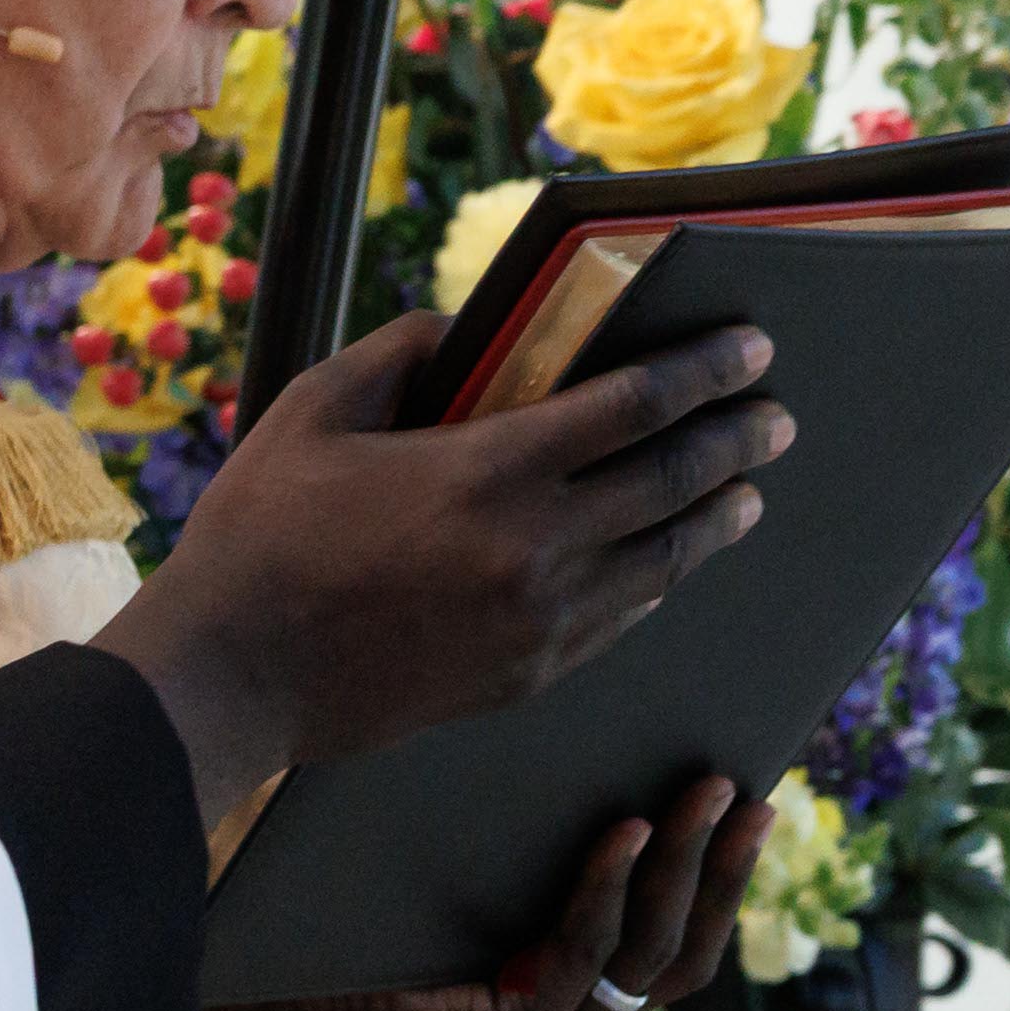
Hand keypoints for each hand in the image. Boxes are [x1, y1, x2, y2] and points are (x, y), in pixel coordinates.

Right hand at [112, 312, 783, 796]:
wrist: (232, 679)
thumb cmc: (262, 534)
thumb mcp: (315, 410)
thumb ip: (401, 353)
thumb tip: (468, 331)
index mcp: (489, 471)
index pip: (635, 406)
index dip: (705, 372)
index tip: (752, 348)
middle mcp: (535, 548)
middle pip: (674, 483)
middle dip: (738, 442)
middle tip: (777, 419)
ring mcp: (541, 622)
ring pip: (665, 561)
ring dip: (717, 519)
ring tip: (748, 493)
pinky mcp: (530, 675)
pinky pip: (623, 620)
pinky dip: (658, 582)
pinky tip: (670, 564)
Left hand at [188, 779, 758, 1010]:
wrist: (248, 982)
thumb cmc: (342, 907)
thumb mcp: (455, 848)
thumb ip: (523, 819)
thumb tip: (590, 711)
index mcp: (567, 971)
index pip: (680, 926)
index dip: (728, 866)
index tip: (757, 785)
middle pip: (689, 948)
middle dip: (727, 866)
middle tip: (748, 787)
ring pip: (652, 956)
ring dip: (687, 871)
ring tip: (702, 795)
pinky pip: (584, 962)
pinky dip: (610, 895)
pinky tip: (623, 833)